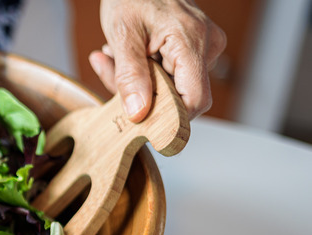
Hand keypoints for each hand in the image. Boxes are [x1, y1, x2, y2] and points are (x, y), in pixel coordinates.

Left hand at [89, 0, 226, 121]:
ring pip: (171, 88)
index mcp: (192, 42)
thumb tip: (138, 113)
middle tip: (110, 70)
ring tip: (114, 56)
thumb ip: (129, 76)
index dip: (169, 116)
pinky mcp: (193, 50)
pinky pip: (169, 76)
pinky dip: (144, 72)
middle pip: (179, 97)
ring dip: (137, 81)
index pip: (195, 100)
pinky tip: (126, 55)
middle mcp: (207, 46)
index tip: (138, 116)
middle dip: (140, 93)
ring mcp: (203, 48)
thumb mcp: (123, 35)